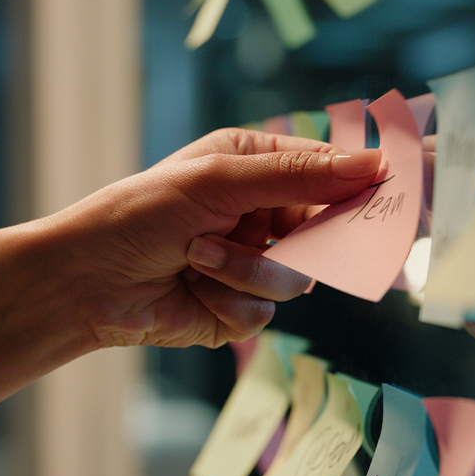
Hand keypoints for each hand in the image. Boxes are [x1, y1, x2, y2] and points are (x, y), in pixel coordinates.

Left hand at [48, 128, 380, 348]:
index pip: (327, 171)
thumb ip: (298, 176)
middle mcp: (260, 214)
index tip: (389, 192)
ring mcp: (253, 263)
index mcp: (255, 166)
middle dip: (301, 239)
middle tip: (286, 235)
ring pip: (297, 278)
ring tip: (197, 256)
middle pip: (325, 231)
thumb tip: (373, 164)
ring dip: (246, 270)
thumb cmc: (140, 213)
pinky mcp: (238, 308)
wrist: (85, 282)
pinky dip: (228, 300)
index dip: (358, 184)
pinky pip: (264, 311)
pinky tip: (193, 288)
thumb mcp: (219, 181)